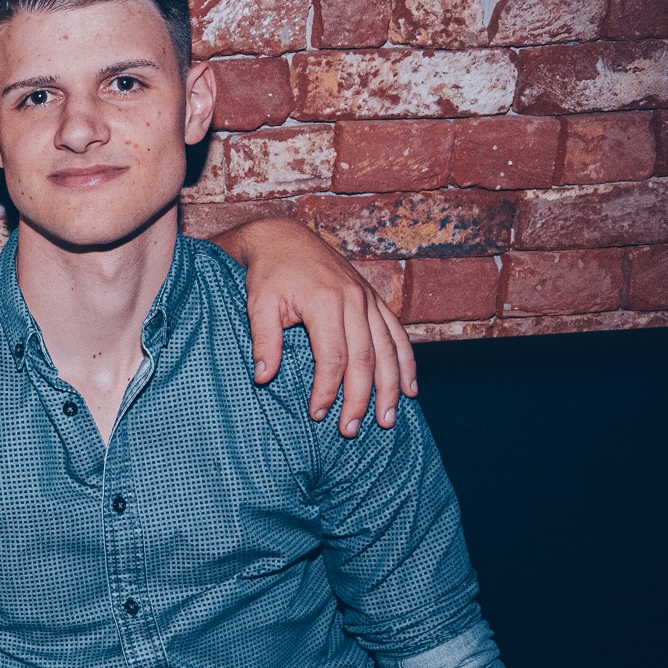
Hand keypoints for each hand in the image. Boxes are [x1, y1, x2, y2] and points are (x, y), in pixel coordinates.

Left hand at [234, 217, 417, 435]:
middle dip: (360, 398)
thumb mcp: (257, 304)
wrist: (284, 238)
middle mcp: (354, 301)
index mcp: (326, 302)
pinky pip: (397, 334)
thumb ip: (263, 341)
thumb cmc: (269, 274)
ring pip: (388, 350)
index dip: (327, 390)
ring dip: (390, 388)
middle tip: (351, 430)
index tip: (318, 414)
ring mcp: (368, 300)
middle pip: (365, 359)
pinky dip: (406, 363)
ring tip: (387, 420)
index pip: (333, 358)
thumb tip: (263, 378)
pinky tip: (409, 389)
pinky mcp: (374, 300)